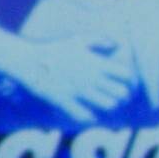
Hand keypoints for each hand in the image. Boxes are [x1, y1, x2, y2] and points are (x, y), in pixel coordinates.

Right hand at [12, 34, 137, 119]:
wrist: (29, 60)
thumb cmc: (54, 49)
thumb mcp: (77, 40)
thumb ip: (99, 40)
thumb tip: (116, 44)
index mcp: (96, 63)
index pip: (126, 75)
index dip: (129, 81)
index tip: (125, 84)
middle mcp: (90, 78)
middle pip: (121, 93)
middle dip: (123, 97)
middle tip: (117, 97)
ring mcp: (78, 90)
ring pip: (108, 105)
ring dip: (109, 106)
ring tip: (103, 105)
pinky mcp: (65, 101)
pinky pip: (85, 116)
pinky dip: (90, 117)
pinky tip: (88, 114)